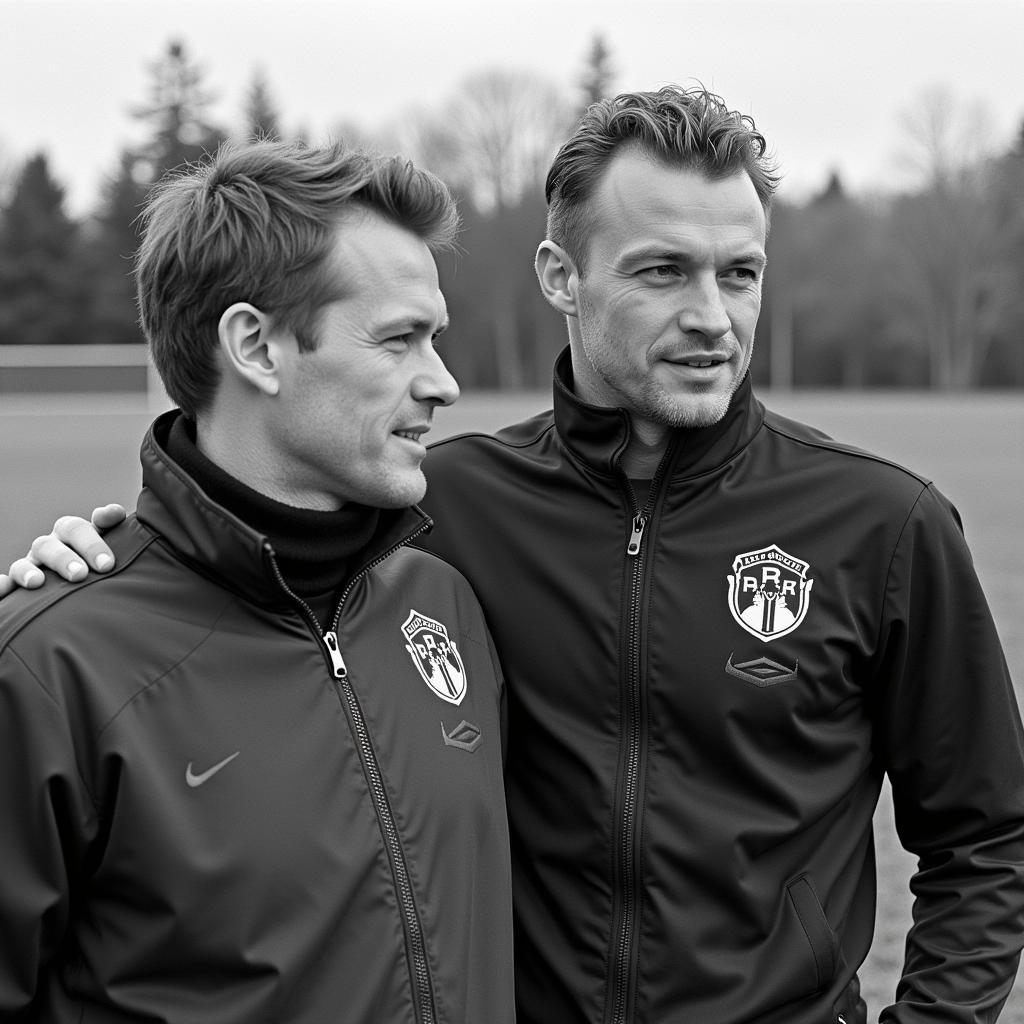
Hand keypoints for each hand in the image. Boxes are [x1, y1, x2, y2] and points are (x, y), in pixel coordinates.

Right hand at [0, 504, 126, 596]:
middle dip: (64, 560)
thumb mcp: (111, 546)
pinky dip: (1, 585)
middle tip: (80, 575)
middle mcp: (51, 546)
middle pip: (50, 546)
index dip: (91, 544)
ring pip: (24, 563)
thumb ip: (111, 525)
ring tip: (37, 583)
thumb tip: (112, 512)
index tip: (106, 564)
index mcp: (73, 533)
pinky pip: (4, 583)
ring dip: (28, 571)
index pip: (78, 530)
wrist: (89, 580)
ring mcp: (32, 564)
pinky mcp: (18, 584)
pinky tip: (3, 589)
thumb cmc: (104, 562)